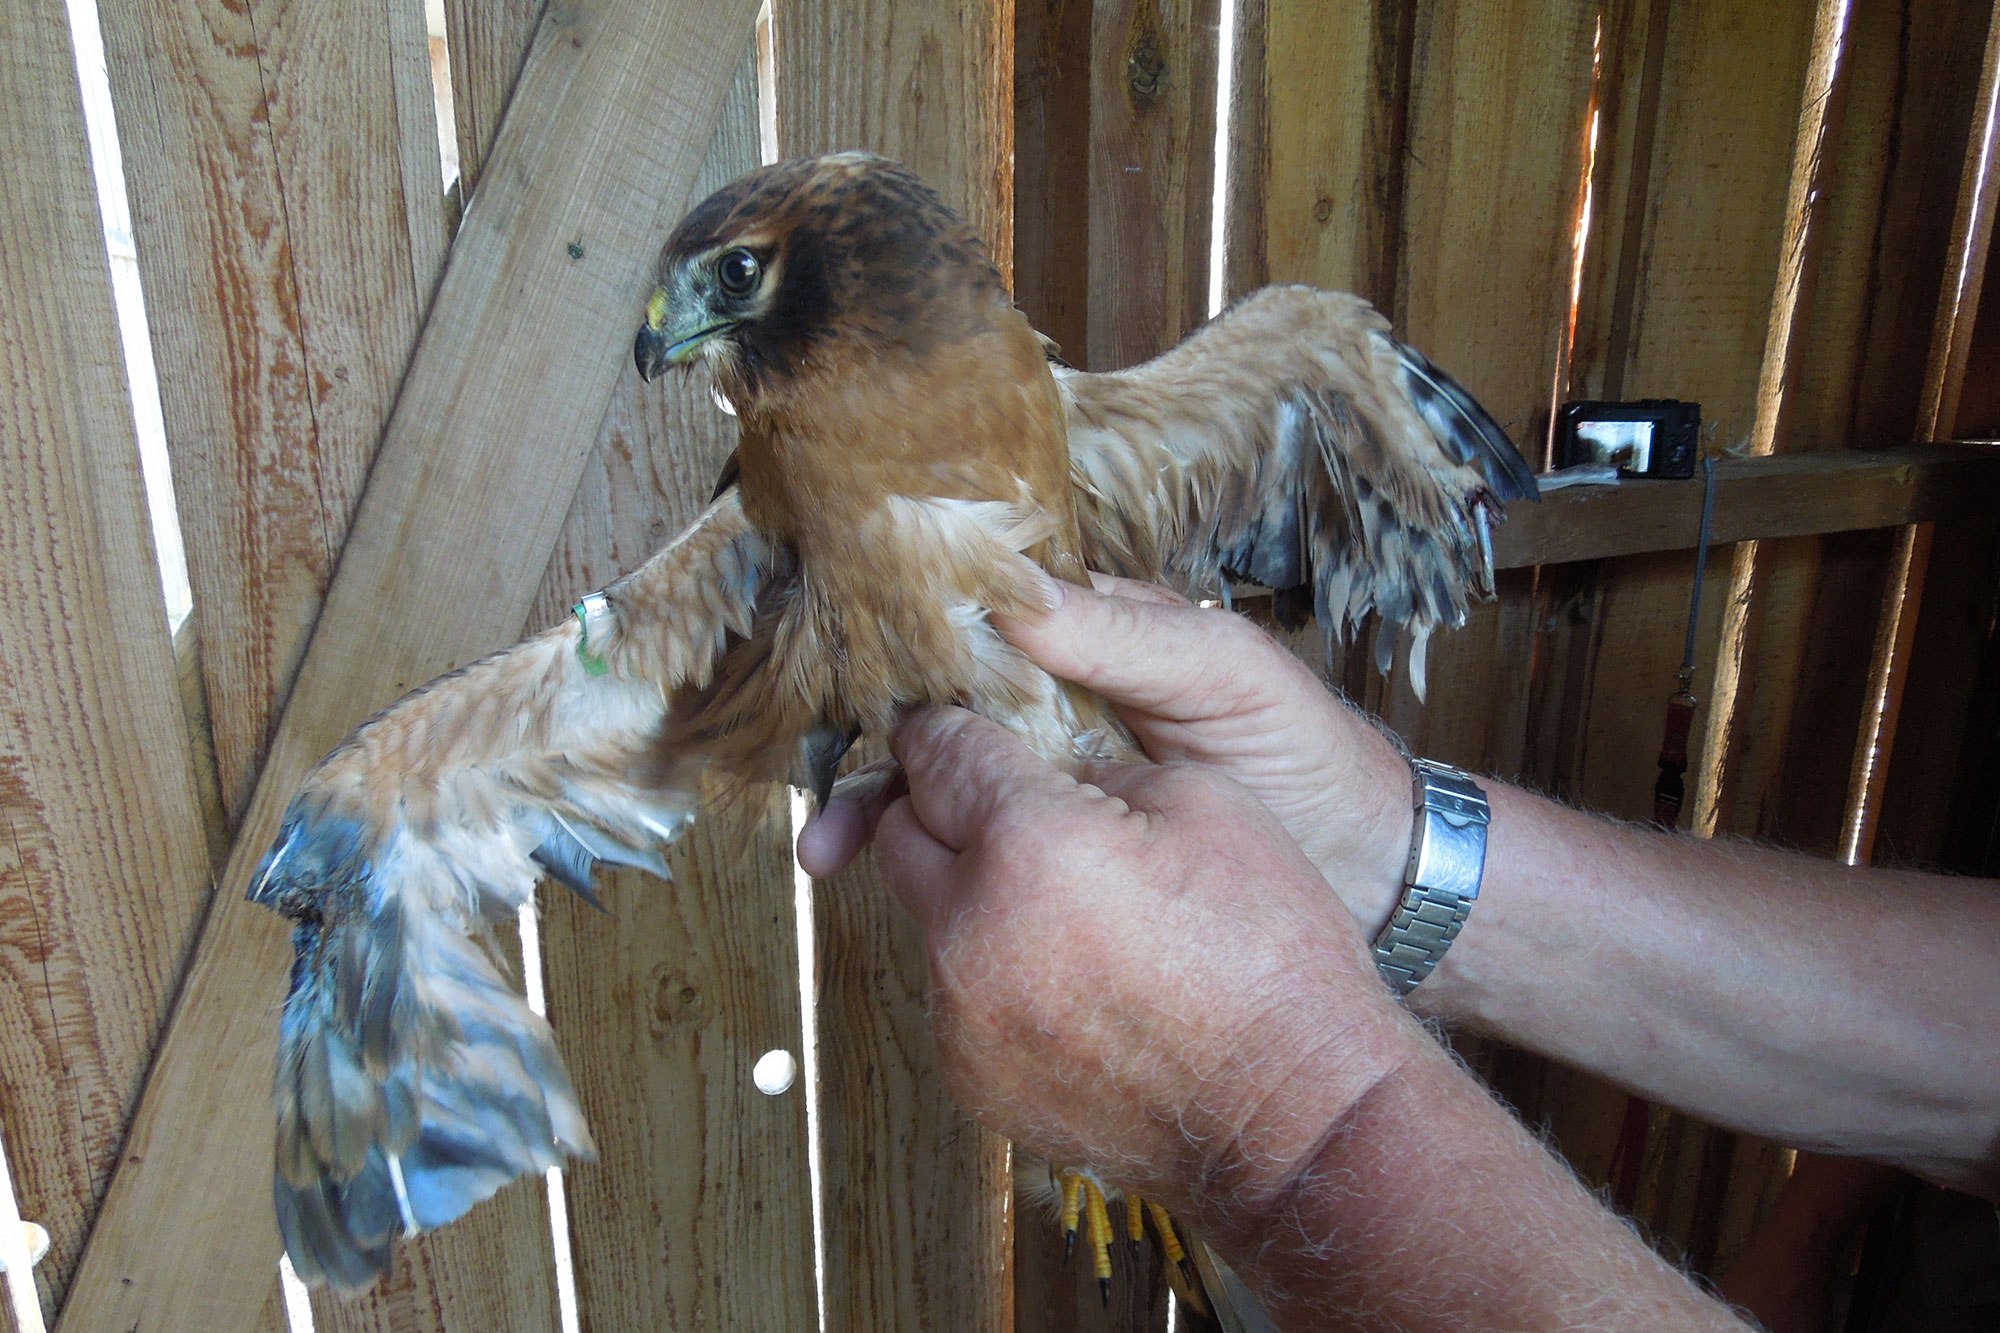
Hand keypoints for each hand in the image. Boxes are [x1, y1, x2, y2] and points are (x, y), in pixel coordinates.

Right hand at [799, 573, 1412, 934]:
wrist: (1367, 871)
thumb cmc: (1302, 749)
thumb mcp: (1223, 672)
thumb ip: (1127, 635)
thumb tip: (1011, 596)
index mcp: (1087, 637)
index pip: (976, 623)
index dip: (907, 646)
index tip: (841, 674)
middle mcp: (1055, 701)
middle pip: (937, 711)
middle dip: (871, 747)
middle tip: (826, 805)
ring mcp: (1054, 779)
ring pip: (943, 784)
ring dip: (879, 811)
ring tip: (829, 856)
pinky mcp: (1067, 850)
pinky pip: (981, 847)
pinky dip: (927, 865)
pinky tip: (884, 888)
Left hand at [872, 706, 1414, 1222]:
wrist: (1294, 1117)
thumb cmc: (1270, 957)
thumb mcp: (1205, 800)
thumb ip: (1094, 768)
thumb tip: (1041, 771)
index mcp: (1027, 842)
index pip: (937, 752)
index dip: (948, 729)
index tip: (954, 728)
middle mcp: (969, 928)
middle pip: (901, 833)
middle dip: (944, 809)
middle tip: (1011, 812)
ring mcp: (960, 1015)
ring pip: (927, 919)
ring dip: (972, 898)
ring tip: (1066, 912)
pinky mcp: (968, 1077)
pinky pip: (953, 997)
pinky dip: (992, 976)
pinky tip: (1073, 984)